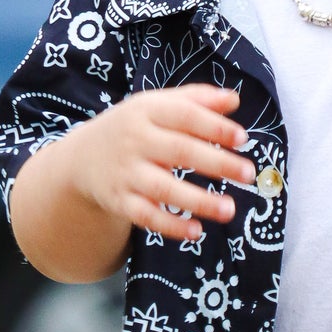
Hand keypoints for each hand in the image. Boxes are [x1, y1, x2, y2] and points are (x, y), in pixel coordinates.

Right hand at [72, 82, 254, 242]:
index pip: (183, 115)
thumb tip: (233, 100)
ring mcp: (126, 173)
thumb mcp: (157, 105)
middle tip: (248, 174)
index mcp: (146, 111)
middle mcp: (134, 141)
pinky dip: (171, 226)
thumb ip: (196, 100)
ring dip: (199, 201)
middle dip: (216, 163)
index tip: (242, 137)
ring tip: (230, 209)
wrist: (82, 157)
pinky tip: (196, 232)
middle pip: (179, 151)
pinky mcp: (119, 201)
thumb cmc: (134, 127)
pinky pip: (146, 216)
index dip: (214, 126)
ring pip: (163, 188)